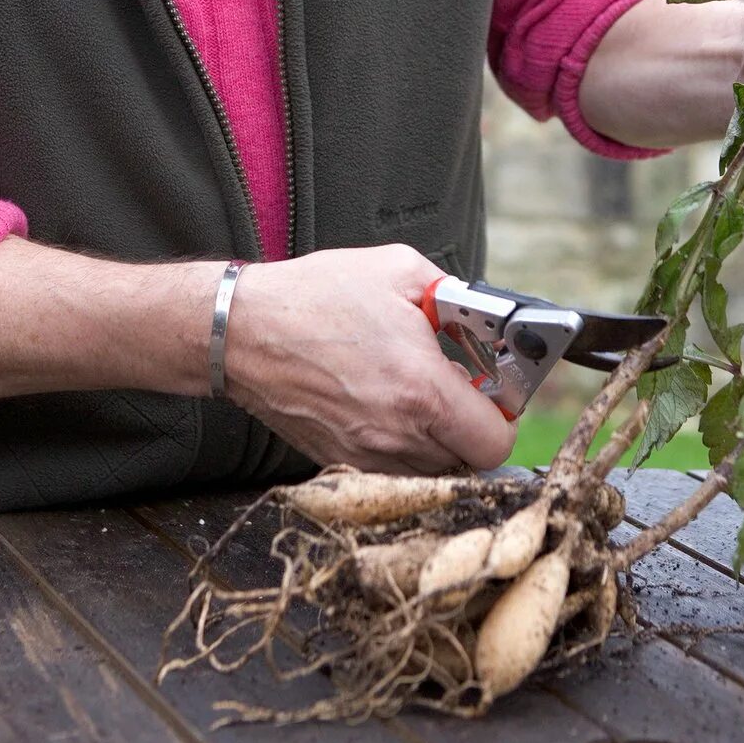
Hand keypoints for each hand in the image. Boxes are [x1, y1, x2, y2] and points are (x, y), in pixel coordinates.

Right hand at [224, 245, 516, 474]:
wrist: (241, 331)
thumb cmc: (316, 296)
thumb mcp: (400, 270)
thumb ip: (456, 297)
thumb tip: (486, 317)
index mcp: (421, 389)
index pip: (495, 440)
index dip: (503, 417)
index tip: (492, 394)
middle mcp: (397, 434)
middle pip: (468, 462)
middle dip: (472, 428)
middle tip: (459, 392)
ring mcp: (366, 455)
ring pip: (432, 471)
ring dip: (439, 442)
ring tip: (419, 400)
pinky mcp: (341, 462)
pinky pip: (394, 472)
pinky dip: (403, 449)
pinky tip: (388, 411)